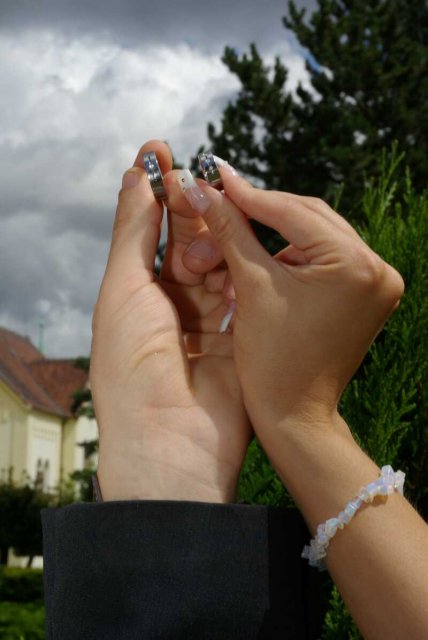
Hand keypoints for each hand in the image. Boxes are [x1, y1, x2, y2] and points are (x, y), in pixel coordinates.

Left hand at [90, 142, 251, 501]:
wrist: (172, 437)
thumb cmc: (131, 363)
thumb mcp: (123, 287)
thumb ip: (133, 230)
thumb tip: (134, 175)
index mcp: (134, 298)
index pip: (149, 232)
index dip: (153, 191)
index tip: (160, 149)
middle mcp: (171, 309)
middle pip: (188, 243)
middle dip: (191, 208)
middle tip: (196, 175)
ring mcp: (208, 323)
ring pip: (221, 263)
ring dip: (219, 236)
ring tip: (219, 207)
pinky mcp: (242, 338)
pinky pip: (247, 292)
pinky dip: (245, 266)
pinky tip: (244, 241)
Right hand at [182, 165, 403, 445]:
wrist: (295, 415)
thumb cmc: (272, 362)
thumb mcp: (251, 287)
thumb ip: (230, 230)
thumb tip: (204, 189)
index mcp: (355, 266)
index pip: (294, 212)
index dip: (249, 194)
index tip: (217, 175)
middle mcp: (377, 269)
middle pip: (311, 218)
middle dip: (264, 210)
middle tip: (225, 196)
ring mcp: (378, 283)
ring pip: (319, 236)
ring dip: (280, 230)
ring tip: (240, 225)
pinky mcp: (368, 295)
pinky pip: (328, 258)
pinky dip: (298, 253)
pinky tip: (268, 253)